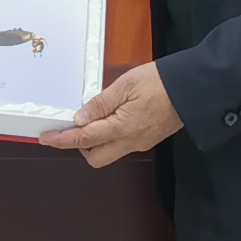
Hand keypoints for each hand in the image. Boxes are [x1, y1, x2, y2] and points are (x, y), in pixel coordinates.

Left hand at [45, 60, 182, 167]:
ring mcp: (140, 143)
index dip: (62, 140)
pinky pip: (122, 145)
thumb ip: (101, 103)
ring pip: (109, 153)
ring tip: (93, 118)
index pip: (84, 140)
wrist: (193, 89)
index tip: (46, 138)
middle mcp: (131, 142)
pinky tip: (111, 119)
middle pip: (95, 157)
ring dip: (95, 142)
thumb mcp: (126, 84)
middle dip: (79, 146)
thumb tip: (80, 118)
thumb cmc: (161, 82)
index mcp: (122, 128)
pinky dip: (110, 136)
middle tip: (71, 127)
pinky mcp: (148, 139)